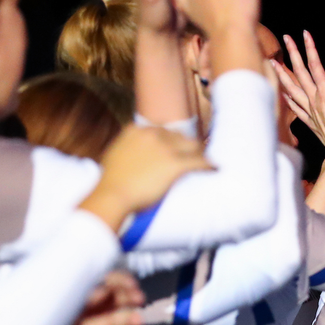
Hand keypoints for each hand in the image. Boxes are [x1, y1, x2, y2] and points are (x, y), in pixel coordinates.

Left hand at [28, 271, 144, 324]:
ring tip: (137, 321)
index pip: (108, 280)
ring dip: (132, 317)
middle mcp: (95, 307)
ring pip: (122, 318)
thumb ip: (77, 293)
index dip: (121, 280)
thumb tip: (98, 288)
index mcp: (84, 291)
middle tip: (138, 298)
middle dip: (131, 295)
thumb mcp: (55, 300)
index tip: (129, 283)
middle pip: (120, 297)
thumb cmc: (38, 321)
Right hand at [80, 125, 211, 228]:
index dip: (169, 141)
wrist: (112, 195)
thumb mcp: (114, 155)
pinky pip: (200, 162)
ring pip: (192, 145)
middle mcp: (152, 134)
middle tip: (190, 156)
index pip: (160, 130)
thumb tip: (132, 153)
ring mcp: (165, 148)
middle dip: (184, 145)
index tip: (173, 148)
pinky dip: (209, 166)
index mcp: (136, 130)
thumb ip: (127, 148)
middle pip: (178, 135)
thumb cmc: (110, 182)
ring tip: (204, 162)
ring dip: (197, 153)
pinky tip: (215, 169)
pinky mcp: (176, 164)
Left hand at [275, 31, 324, 156]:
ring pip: (292, 88)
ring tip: (273, 62)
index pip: (316, 66)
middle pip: (300, 72)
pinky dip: (287, 97)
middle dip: (293, 53)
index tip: (304, 33)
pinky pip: (294, 106)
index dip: (310, 48)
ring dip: (282, 74)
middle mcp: (314, 99)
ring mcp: (309, 110)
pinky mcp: (309, 121)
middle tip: (285, 38)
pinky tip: (283, 93)